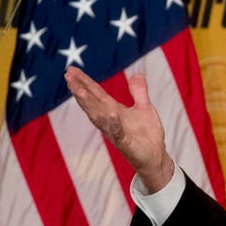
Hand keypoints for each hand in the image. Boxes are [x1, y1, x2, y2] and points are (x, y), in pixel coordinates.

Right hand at [63, 66, 174, 192]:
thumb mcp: (144, 108)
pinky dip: (113, 123)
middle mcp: (110, 120)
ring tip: (80, 91)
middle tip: (69, 76)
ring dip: (89, 105)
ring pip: (98, 117)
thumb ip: (139, 92)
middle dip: (80, 90)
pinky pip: (117, 133)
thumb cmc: (147, 133)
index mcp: (113, 110)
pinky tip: (110, 113)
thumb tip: (137, 74)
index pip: (96, 94)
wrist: (156, 156)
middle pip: (92, 103)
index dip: (84, 82)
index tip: (71, 70)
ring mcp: (115, 132)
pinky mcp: (125, 144)